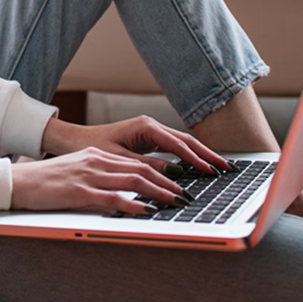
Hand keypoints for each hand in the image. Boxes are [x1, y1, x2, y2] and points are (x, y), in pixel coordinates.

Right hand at [11, 147, 192, 214]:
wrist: (17, 182)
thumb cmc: (45, 181)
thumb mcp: (76, 172)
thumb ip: (98, 177)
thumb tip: (121, 191)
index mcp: (96, 156)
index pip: (136, 163)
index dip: (160, 173)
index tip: (177, 183)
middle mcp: (96, 161)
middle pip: (140, 170)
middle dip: (167, 183)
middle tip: (186, 195)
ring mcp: (88, 175)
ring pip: (133, 181)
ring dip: (158, 192)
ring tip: (175, 202)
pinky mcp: (79, 192)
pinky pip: (112, 197)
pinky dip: (133, 204)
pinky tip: (147, 211)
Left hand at [41, 115, 232, 175]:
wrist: (74, 140)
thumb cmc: (91, 147)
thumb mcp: (119, 160)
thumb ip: (147, 167)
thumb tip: (174, 175)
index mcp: (145, 127)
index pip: (179, 144)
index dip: (197, 159)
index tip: (212, 172)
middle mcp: (151, 126)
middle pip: (187, 141)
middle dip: (208, 155)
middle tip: (228, 169)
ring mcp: (151, 132)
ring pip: (182, 144)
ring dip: (201, 156)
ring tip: (220, 169)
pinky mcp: (148, 140)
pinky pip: (174, 148)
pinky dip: (188, 158)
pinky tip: (199, 168)